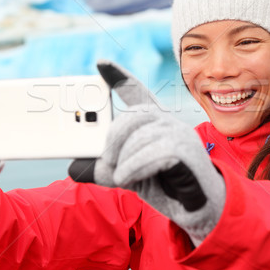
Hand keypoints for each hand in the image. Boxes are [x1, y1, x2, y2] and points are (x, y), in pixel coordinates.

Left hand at [69, 60, 225, 242]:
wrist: (196, 207)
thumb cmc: (162, 184)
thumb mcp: (126, 173)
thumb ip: (103, 168)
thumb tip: (73, 167)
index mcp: (152, 121)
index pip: (135, 91)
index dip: (118, 75)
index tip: (100, 63)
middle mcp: (167, 121)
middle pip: (133, 115)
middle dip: (114, 138)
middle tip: (107, 160)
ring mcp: (179, 133)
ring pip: (140, 136)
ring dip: (124, 159)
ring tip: (121, 175)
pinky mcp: (186, 150)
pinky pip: (153, 152)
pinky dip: (134, 167)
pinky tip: (128, 177)